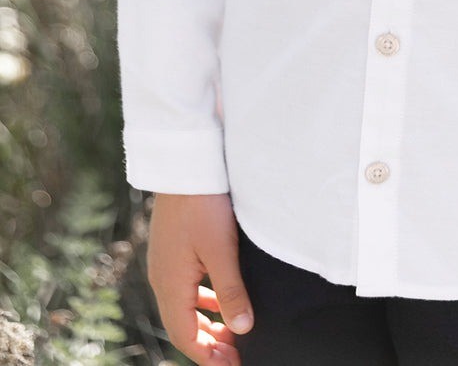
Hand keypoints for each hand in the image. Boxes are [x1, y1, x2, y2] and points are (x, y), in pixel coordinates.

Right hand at [146, 192, 254, 365]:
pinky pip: (186, 287)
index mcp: (171, 284)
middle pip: (183, 325)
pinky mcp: (173, 248)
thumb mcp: (222, 249)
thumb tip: (243, 328)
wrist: (184, 162)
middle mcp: (163, 278)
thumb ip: (232, 290)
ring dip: (206, 323)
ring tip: (232, 332)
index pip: (185, 336)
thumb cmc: (203, 203)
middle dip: (208, 344)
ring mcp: (166, 262)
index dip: (208, 356)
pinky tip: (220, 298)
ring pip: (184, 306)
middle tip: (236, 355)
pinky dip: (203, 301)